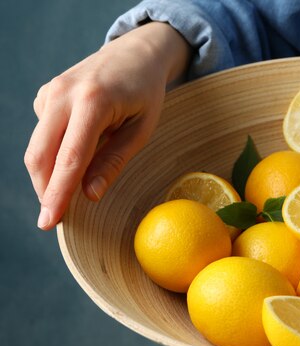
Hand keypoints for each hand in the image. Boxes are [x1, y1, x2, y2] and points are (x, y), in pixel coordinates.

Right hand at [25, 22, 190, 229]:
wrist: (135, 53)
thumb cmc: (146, 93)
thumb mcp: (142, 129)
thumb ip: (114, 161)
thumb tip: (90, 195)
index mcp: (93, 102)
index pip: (70, 157)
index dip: (58, 193)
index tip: (48, 221)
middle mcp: (64, 94)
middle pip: (40, 155)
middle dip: (45, 190)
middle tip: (54, 219)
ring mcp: (50, 92)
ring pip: (37, 147)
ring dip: (48, 175)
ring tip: (69, 191)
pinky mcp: (45, 95)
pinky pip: (44, 134)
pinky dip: (55, 152)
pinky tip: (79, 148)